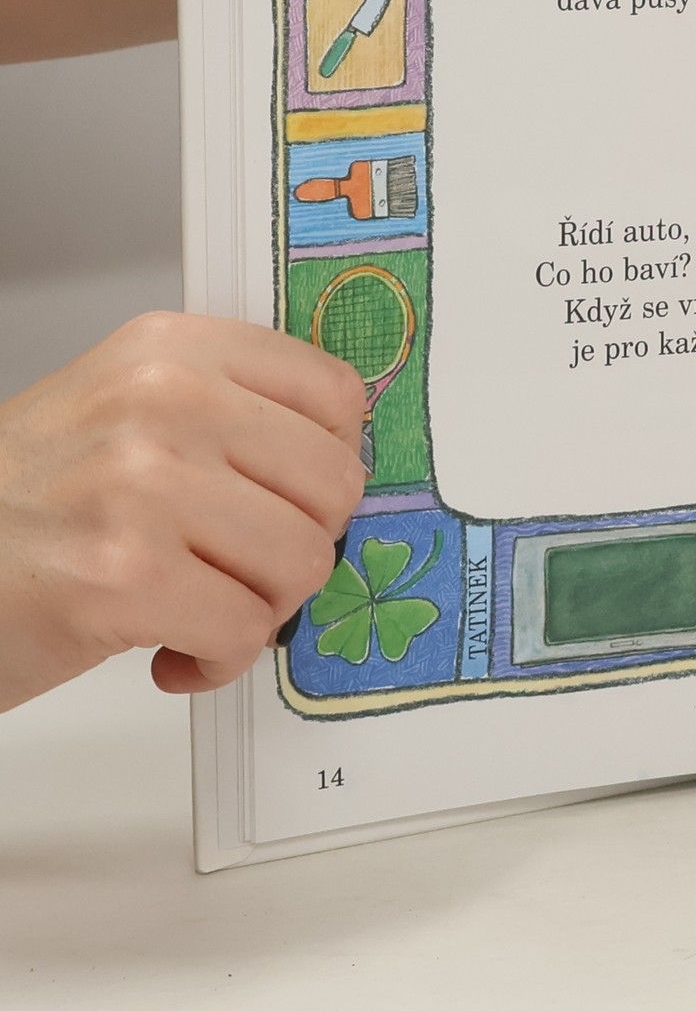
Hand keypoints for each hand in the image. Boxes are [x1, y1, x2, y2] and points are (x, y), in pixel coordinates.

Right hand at [0, 312, 365, 710]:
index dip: (330, 464)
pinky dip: (219, 660)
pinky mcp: (122, 578)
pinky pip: (245, 630)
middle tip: (243, 568)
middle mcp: (162, 401)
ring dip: (260, 607)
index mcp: (172, 350)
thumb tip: (348, 459)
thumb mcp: (127, 412)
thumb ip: (232, 416)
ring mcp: (141, 486)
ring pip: (302, 561)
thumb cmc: (26, 504)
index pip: (337, 394)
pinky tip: (172, 653)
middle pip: (335, 484)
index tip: (293, 499)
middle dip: (301, 545)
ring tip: (202, 609)